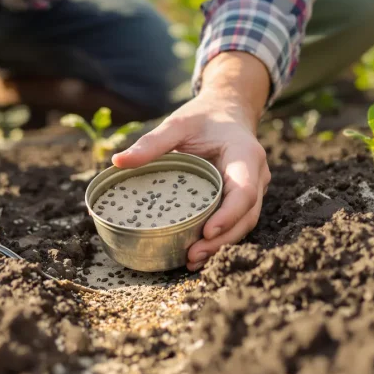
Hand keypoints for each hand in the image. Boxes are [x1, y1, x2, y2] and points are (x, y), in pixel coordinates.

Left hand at [113, 92, 269, 270]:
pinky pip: (236, 222)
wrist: (225, 113)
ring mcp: (253, 189)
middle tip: (193, 255)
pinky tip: (197, 253)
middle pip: (247, 215)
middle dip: (222, 239)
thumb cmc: (202, 118)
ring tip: (192, 260)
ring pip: (245, 223)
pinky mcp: (243, 199)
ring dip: (221, 245)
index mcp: (245, 154)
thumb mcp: (177, 124)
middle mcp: (256, 175)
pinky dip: (220, 238)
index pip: (245, 191)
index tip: (207, 232)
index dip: (229, 215)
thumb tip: (117, 161)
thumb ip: (152, 142)